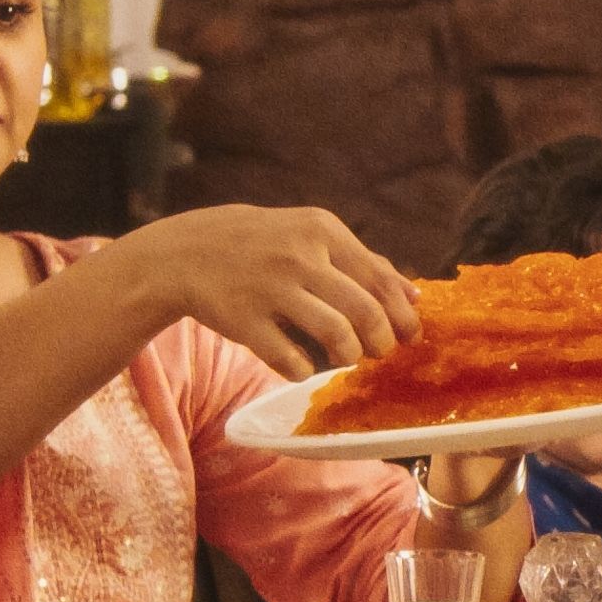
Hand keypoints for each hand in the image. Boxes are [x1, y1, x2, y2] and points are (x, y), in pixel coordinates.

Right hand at [126, 205, 417, 380]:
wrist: (186, 252)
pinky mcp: (243, 320)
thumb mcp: (311, 237)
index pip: (381, 280)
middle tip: (376, 353)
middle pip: (366, 313)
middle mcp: (299, 256)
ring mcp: (270, 288)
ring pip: (337, 336)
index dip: (402, 317)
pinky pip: (290, 360)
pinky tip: (300, 366)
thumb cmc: (263, 246)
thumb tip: (415, 296)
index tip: (407, 337)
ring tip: (343, 358)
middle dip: (381, 343)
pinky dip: (302, 370)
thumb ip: (363, 262)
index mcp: (322, 230)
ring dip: (349, 357)